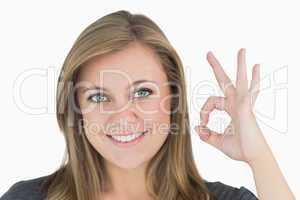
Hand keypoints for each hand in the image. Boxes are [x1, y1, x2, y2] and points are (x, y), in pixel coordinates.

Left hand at [194, 48, 269, 163]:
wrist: (253, 157)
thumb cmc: (240, 148)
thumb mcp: (218, 141)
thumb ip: (207, 135)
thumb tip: (197, 127)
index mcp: (231, 108)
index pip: (211, 102)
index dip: (203, 112)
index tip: (202, 124)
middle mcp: (237, 102)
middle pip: (225, 80)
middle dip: (216, 67)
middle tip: (208, 53)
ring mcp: (243, 103)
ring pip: (240, 79)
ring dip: (240, 64)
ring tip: (241, 50)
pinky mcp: (246, 107)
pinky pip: (250, 91)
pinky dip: (254, 79)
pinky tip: (257, 66)